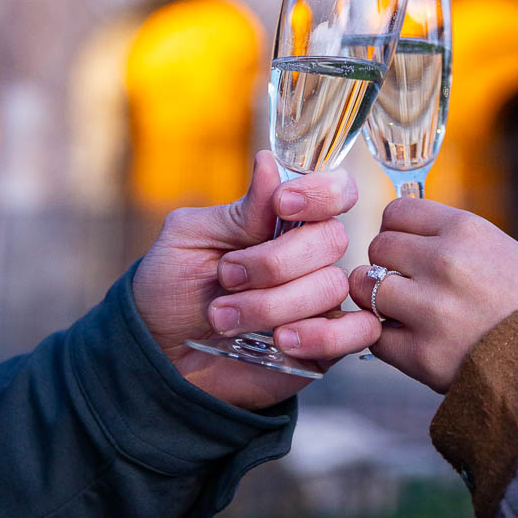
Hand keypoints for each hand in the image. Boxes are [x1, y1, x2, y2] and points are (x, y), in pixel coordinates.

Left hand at [132, 151, 380, 410]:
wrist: (159, 355)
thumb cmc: (171, 288)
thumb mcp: (191, 238)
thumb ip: (239, 210)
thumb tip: (269, 162)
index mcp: (285, 219)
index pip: (335, 190)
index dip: (320, 193)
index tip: (281, 205)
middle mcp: (310, 256)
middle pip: (331, 239)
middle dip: (274, 261)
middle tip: (226, 275)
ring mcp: (320, 301)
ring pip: (331, 286)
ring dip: (272, 304)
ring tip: (224, 318)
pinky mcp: (326, 345)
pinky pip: (358, 332)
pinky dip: (322, 335)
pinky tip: (281, 340)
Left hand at [349, 199, 517, 393]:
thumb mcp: (495, 246)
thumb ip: (445, 235)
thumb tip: (392, 227)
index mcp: (465, 230)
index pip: (395, 211)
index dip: (397, 230)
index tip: (407, 247)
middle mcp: (445, 263)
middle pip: (378, 247)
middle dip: (387, 264)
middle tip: (408, 282)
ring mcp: (433, 310)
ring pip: (366, 287)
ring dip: (377, 297)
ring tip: (401, 308)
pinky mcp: (424, 356)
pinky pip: (377, 336)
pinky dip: (386, 337)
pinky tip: (410, 338)